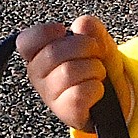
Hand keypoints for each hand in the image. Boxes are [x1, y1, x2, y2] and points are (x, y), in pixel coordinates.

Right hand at [17, 16, 131, 130]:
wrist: (112, 98)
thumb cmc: (93, 67)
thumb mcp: (94, 40)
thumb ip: (89, 27)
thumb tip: (81, 25)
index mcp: (38, 55)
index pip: (25, 42)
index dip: (43, 32)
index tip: (62, 31)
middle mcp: (38, 76)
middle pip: (53, 52)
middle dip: (85, 46)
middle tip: (94, 54)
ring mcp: (50, 96)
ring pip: (69, 72)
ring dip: (94, 68)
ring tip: (97, 73)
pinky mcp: (65, 112)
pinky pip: (79, 94)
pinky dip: (96, 88)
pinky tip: (96, 89)